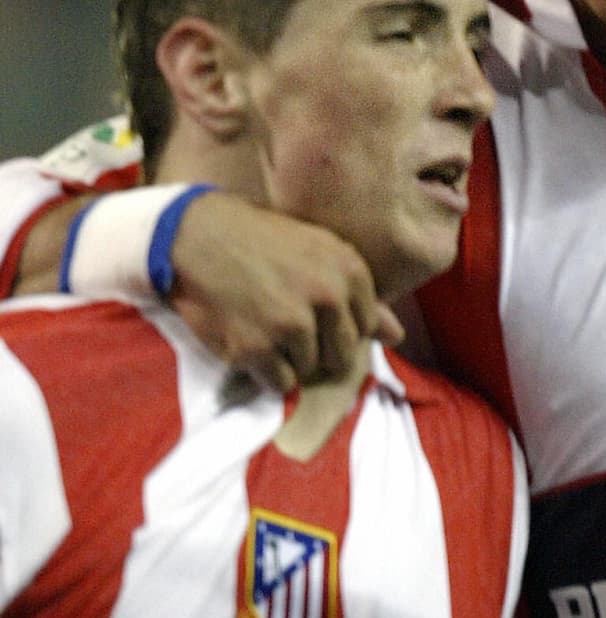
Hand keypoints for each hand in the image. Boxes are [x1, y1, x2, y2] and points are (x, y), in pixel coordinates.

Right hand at [169, 193, 402, 389]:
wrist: (196, 235)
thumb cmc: (261, 239)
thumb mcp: (318, 251)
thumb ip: (359, 295)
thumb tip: (396, 335)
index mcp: (349, 270)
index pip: (365, 327)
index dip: (338, 327)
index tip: (313, 314)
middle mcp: (327, 298)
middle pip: (341, 355)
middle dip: (318, 349)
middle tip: (286, 324)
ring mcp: (292, 325)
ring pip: (309, 369)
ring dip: (288, 358)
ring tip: (263, 326)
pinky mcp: (257, 349)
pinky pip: (280, 383)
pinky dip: (266, 371)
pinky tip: (250, 340)